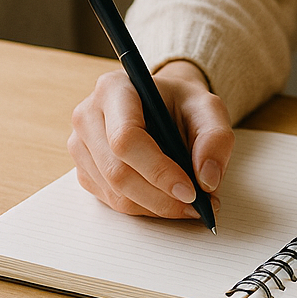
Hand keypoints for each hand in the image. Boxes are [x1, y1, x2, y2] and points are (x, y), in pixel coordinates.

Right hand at [69, 60, 233, 218]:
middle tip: (197, 206)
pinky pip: (111, 202)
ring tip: (189, 205)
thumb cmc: (182, 104)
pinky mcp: (84, 171)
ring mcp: (80, 146)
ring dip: (155, 207)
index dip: (158, 170)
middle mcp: (88, 116)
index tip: (191, 191)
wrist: (164, 106)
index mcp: (114, 89)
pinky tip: (168, 200)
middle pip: (116, 171)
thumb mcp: (209, 109)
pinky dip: (144, 208)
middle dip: (161, 197)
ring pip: (114, 193)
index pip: (125, 138)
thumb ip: (215, 138)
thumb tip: (207, 180)